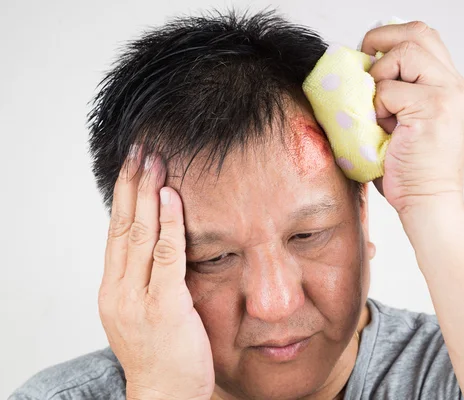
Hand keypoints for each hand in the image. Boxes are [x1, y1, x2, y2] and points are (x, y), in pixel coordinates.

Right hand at [98, 148, 213, 399]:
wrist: (165, 395)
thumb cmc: (162, 353)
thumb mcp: (144, 311)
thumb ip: (146, 278)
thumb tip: (159, 242)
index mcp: (113, 289)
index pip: (116, 232)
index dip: (124, 197)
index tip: (131, 166)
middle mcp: (118, 290)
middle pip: (122, 225)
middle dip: (132, 184)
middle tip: (140, 149)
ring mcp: (138, 298)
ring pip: (139, 234)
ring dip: (148, 193)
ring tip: (154, 160)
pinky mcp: (164, 306)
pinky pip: (166, 256)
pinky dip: (169, 223)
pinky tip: (172, 196)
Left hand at [363, 21, 463, 216]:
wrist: (429, 202)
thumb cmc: (412, 170)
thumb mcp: (409, 122)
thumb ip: (400, 92)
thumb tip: (365, 67)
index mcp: (451, 86)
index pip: (424, 38)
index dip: (391, 40)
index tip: (370, 61)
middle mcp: (455, 85)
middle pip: (418, 32)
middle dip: (381, 40)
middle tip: (364, 65)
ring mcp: (448, 94)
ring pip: (404, 53)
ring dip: (380, 77)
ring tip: (380, 110)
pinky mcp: (433, 108)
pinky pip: (388, 89)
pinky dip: (377, 106)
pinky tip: (383, 129)